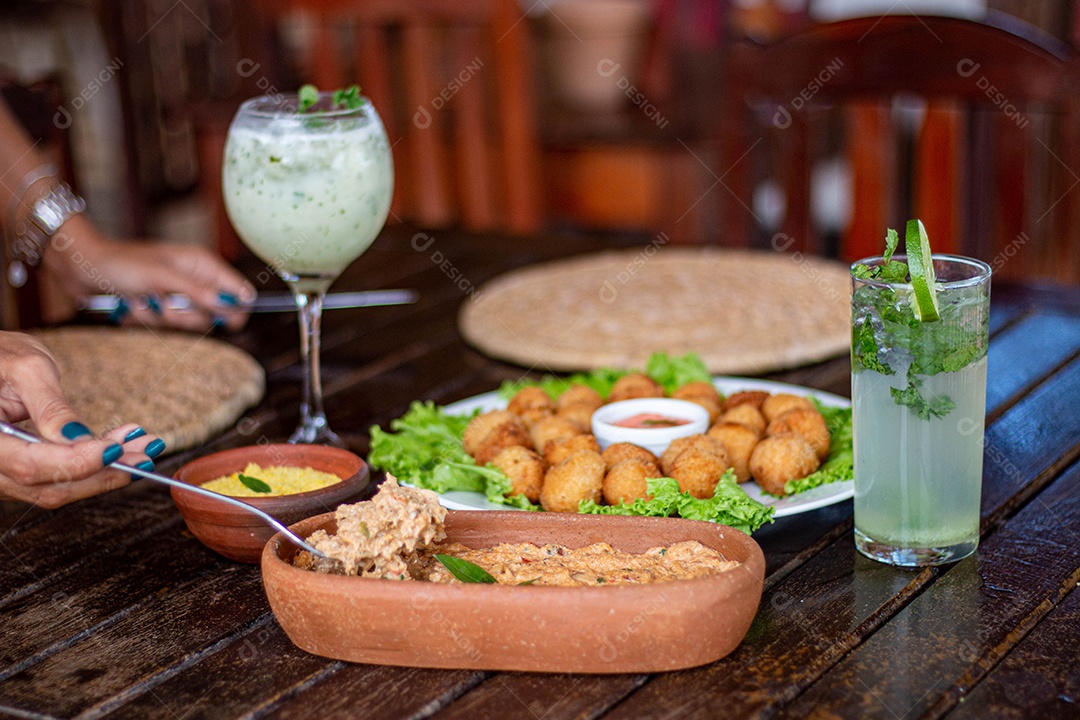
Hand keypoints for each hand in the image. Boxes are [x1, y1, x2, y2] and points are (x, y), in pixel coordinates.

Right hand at [0, 332, 161, 506]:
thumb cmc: (0, 356)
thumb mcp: (26, 369)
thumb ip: (50, 407)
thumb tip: (78, 438)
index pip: (30, 464)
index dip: (76, 462)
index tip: (115, 449)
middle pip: (49, 485)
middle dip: (104, 471)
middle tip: (145, 453)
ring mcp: (3, 475)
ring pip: (58, 487)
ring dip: (106, 471)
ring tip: (142, 447)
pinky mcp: (20, 473)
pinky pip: (58, 479)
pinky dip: (93, 467)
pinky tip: (122, 449)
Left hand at [45, 216, 255, 331]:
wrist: (84, 269)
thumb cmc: (122, 264)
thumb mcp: (162, 278)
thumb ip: (199, 292)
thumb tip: (233, 305)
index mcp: (203, 264)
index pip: (239, 290)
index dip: (236, 308)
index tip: (222, 319)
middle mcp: (195, 280)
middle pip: (215, 313)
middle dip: (187, 314)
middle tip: (165, 302)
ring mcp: (178, 295)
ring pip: (189, 322)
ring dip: (163, 317)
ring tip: (143, 300)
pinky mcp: (162, 307)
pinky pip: (168, 325)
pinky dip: (149, 319)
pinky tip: (134, 305)